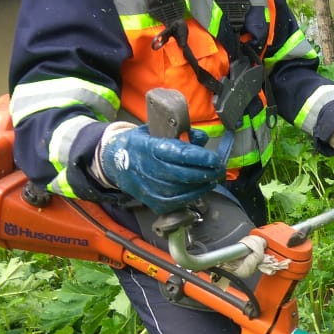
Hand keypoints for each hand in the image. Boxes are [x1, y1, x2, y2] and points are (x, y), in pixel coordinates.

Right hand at [99, 124, 223, 212]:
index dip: (200, 157)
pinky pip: (176, 202)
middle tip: (219, 169)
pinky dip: (192, 196)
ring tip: (214, 179)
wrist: (114, 162)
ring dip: (202, 186)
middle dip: (205, 173)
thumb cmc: (140, 144)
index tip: (215, 158)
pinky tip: (202, 189)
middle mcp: (148, 169)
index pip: (179, 154)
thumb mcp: (155, 131)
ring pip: (181, 190)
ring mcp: (149, 188)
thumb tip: (202, 138)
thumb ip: (180, 134)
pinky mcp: (151, 202)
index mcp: (149, 148)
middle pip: (183, 174)